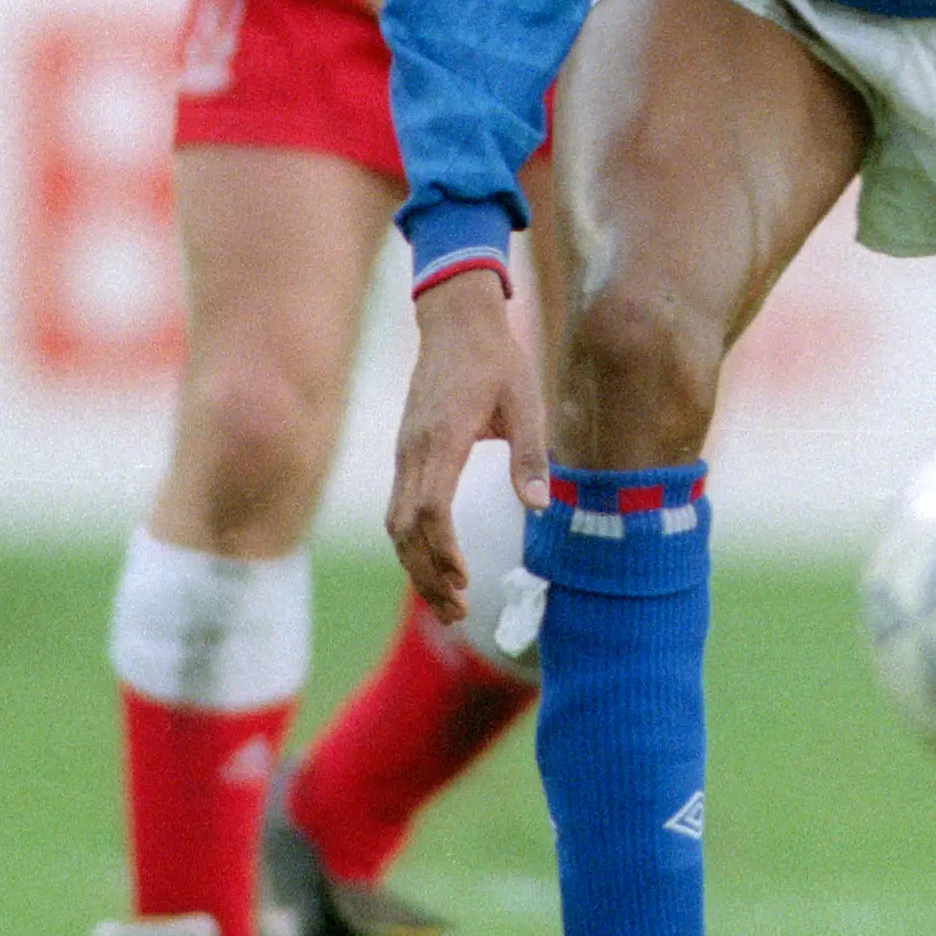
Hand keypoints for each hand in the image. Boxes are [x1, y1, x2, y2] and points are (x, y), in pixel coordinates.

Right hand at [388, 269, 547, 621]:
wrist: (456, 322)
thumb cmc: (497, 360)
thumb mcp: (527, 400)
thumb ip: (531, 453)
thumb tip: (538, 506)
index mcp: (443, 438)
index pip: (431, 508)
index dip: (443, 549)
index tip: (464, 579)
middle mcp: (414, 451)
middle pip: (405, 529)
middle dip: (426, 575)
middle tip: (458, 612)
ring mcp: (404, 453)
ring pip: (397, 524)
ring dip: (417, 566)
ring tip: (449, 602)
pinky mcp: (406, 454)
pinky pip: (400, 508)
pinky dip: (413, 544)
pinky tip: (436, 564)